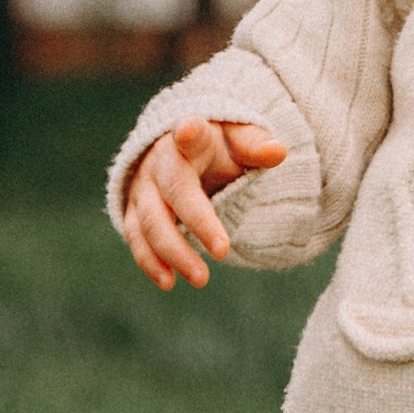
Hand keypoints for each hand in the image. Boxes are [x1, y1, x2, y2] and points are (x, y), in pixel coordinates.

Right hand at [120, 116, 285, 290]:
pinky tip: (169, 282)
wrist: (183, 150)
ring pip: (149, 221)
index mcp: (190, 138)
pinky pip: (136, 237)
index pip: (189, 132)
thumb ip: (256, 146)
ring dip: (172, 252)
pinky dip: (149, 261)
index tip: (188, 130)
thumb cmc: (218, 145)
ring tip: (200, 279)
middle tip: (223, 252)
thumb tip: (279, 152)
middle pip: (173, 192)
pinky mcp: (134, 210)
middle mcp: (160, 162)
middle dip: (196, 223)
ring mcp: (143, 187)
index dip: (188, 132)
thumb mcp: (240, 139)